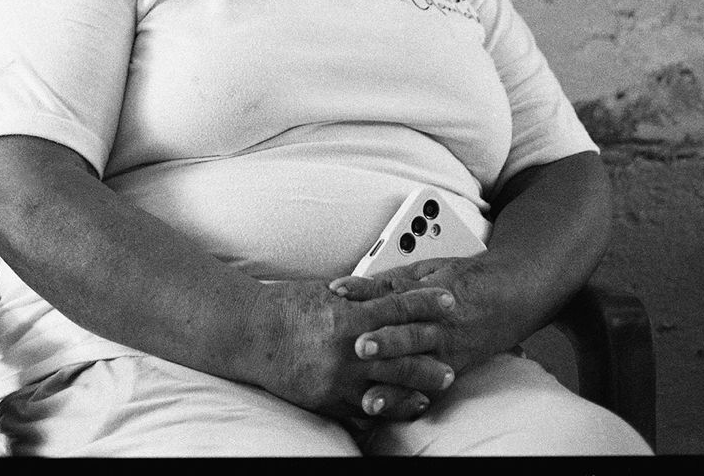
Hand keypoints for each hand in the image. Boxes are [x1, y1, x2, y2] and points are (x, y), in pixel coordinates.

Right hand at [238, 275, 459, 424]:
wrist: (250, 332)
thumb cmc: (285, 306)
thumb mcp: (325, 293)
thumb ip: (357, 298)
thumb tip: (386, 294)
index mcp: (348, 315)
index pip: (399, 307)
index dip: (427, 303)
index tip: (450, 300)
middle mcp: (348, 349)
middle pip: (402, 352)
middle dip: (431, 352)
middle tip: (453, 354)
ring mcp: (339, 378)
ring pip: (390, 386)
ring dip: (417, 386)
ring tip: (436, 386)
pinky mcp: (328, 400)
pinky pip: (364, 409)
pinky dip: (387, 408)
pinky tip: (402, 406)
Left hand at [328, 250, 533, 387]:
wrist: (513, 295)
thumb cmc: (469, 278)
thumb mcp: (433, 267)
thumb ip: (398, 278)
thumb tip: (360, 286)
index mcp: (430, 293)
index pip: (393, 292)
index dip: (365, 290)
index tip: (339, 290)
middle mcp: (439, 323)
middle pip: (407, 332)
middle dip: (383, 341)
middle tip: (357, 345)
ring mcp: (447, 350)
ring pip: (417, 367)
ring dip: (392, 382)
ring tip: (369, 395)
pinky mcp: (453, 370)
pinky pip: (429, 388)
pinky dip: (408, 401)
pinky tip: (392, 410)